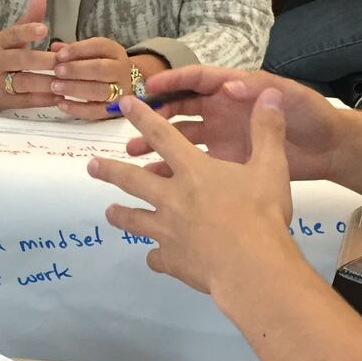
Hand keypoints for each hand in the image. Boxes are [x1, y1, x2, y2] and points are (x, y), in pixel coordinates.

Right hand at [0, 0, 57, 110]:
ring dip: (46, 82)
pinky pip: (26, 100)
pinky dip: (44, 99)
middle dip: (42, 61)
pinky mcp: (5, 101)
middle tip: (63, 60)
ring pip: (23, 82)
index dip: (27, 31)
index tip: (44, 29)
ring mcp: (0, 83)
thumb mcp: (9, 37)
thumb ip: (28, 19)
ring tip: (66, 80)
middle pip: (20, 60)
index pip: (12, 35)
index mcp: (0, 43)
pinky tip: (60, 95)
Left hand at [48, 38, 134, 119]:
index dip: (78, 50)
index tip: (59, 55)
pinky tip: (61, 103)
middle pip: (101, 69)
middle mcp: (120, 70)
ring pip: (99, 91)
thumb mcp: (92, 53)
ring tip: (55, 87)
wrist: (123, 84)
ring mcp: (120, 91)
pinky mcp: (114, 110)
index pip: (99, 46)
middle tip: (57, 71)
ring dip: (75, 89)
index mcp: (115, 52)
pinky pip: (96, 111)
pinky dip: (78, 109)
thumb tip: (55, 48)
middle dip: (76, 70)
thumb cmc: (101, 66)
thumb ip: (74, 50)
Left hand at [88, 90, 296, 294]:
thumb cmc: (261, 214)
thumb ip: (267, 131)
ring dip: (120, 215)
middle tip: (90, 166)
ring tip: (109, 212)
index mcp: (193, 171)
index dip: (142, 117)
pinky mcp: (171, 259)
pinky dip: (155, 256)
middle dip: (109, 170)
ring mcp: (167, 230)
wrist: (251, 266)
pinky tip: (155, 258)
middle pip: (132, 180)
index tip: (123, 104)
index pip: (162, 135)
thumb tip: (270, 94)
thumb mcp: (271, 166)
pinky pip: (156, 257)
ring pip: (134, 220)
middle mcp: (172, 197)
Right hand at [123, 66, 344, 180]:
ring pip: (181, 139)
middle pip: (181, 109)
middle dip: (155, 116)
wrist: (330, 149)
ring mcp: (222, 138)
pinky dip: (174, 172)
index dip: (173, 82)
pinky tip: (156, 183)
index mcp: (234, 90)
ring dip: (157, 145)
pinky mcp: (227, 164)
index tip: (149, 88)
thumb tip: (229, 85)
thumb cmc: (312, 116)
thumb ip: (260, 91)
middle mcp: (222, 112)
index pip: (197, 80)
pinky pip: (194, 166)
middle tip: (132, 125)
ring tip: (133, 156)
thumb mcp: (290, 98)